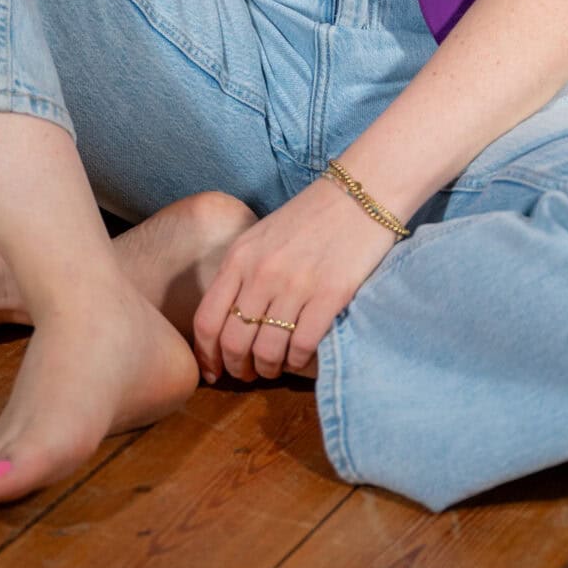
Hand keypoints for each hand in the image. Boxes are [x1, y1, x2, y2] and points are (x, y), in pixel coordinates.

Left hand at [192, 175, 402, 384]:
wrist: (361, 192)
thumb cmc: (311, 216)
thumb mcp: (262, 237)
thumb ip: (242, 272)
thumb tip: (227, 320)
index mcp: (240, 256)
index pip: (207, 319)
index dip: (207, 355)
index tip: (213, 370)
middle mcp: (262, 272)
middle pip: (234, 341)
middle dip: (237, 368)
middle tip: (247, 374)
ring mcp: (296, 284)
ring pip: (268, 350)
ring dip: (269, 368)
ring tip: (275, 368)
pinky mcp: (330, 294)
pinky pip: (302, 345)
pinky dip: (297, 361)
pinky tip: (300, 358)